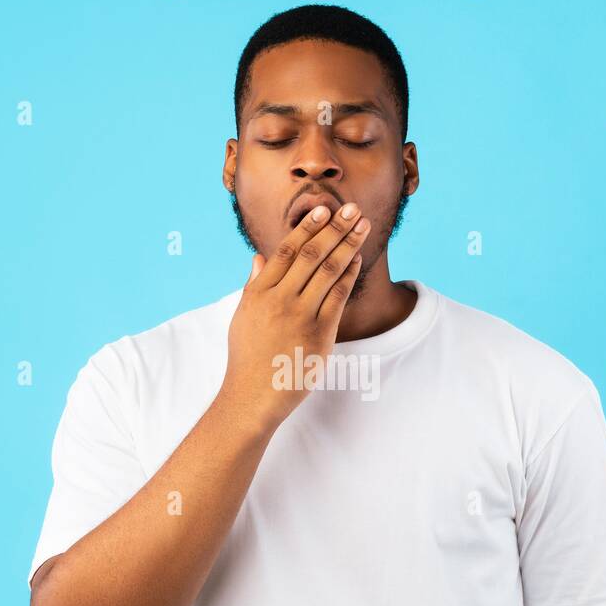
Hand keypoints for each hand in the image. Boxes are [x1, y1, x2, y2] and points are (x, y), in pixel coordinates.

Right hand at [218, 202, 371, 434]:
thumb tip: (258, 257)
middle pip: (312, 255)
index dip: (307, 229)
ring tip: (362, 225)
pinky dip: (350, 275)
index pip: (287, 251)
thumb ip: (253, 285)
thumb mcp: (242, 317)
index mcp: (259, 293)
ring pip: (329, 271)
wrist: (252, 397)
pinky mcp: (320, 334)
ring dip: (349, 244)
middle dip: (335, 228)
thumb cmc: (247, 358)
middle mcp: (280, 300)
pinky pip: (339, 297)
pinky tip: (359, 259)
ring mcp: (301, 316)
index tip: (323, 211)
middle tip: (352, 208)